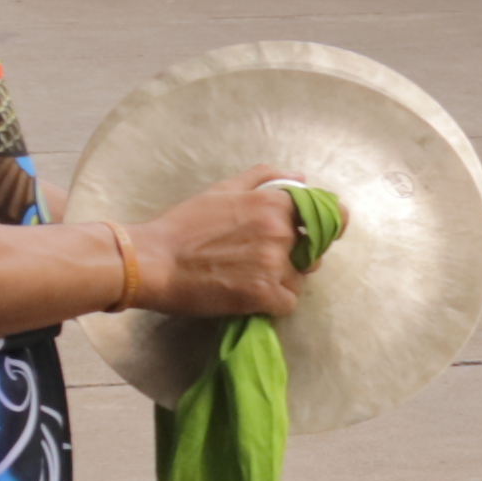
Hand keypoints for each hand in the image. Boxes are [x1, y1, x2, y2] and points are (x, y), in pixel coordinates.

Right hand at [130, 169, 311, 318]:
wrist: (153, 261)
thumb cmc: (184, 224)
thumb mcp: (223, 189)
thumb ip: (264, 179)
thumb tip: (299, 176)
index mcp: (275, 204)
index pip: (329, 217)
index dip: (323, 229)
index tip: (315, 237)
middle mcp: (281, 233)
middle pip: (312, 253)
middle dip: (295, 259)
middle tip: (261, 261)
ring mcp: (274, 265)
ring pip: (300, 281)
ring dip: (282, 283)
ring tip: (248, 279)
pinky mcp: (263, 296)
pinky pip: (288, 304)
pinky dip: (273, 304)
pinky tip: (250, 296)